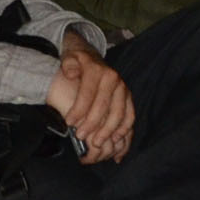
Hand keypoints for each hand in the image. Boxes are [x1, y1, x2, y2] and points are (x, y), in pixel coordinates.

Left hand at [45, 39, 135, 163]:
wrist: (91, 56)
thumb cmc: (77, 61)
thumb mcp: (70, 57)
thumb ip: (68, 65)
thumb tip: (70, 75)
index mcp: (97, 71)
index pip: (88, 94)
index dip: (78, 110)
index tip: (69, 123)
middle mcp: (114, 79)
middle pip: (104, 106)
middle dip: (92, 124)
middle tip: (80, 136)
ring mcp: (123, 88)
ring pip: (119, 113)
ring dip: (108, 131)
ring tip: (96, 143)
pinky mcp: (128, 97)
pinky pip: (130, 115)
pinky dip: (124, 129)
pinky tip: (115, 140)